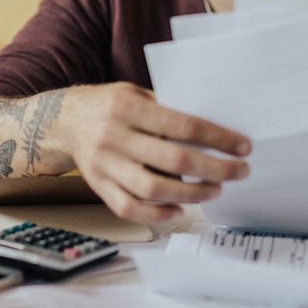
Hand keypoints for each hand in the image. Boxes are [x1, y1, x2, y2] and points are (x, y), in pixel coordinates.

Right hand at [55, 82, 251, 223]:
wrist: (65, 121)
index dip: (218, 138)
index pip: (182, 126)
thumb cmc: (110, 105)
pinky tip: (179, 209)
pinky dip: (158, 214)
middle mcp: (114, 137)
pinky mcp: (99, 187)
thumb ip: (168, 109)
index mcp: (127, 108)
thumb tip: (214, 129)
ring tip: (214, 190)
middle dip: (214, 170)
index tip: (242, 147)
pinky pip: (130, 208)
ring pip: (153, 189)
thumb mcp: (137, 93)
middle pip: (173, 161)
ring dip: (191, 194)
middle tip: (238, 172)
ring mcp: (104, 165)